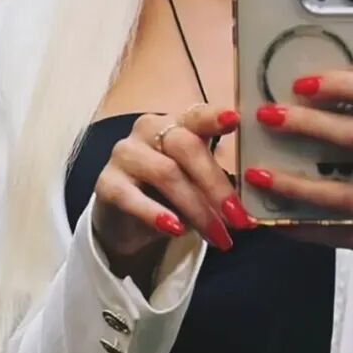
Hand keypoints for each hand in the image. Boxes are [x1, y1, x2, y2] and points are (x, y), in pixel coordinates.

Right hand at [91, 104, 256, 277]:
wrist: (128, 221)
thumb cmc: (170, 196)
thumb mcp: (198, 188)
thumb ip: (218, 189)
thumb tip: (245, 214)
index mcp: (178, 125)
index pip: (197, 116)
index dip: (214, 117)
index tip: (235, 119)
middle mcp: (149, 130)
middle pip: (186, 147)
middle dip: (216, 186)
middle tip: (239, 220)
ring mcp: (125, 154)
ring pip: (166, 173)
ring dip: (196, 209)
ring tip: (217, 236)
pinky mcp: (107, 182)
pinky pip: (131, 196)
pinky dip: (155, 214)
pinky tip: (174, 229)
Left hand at [245, 70, 352, 290]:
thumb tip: (320, 93)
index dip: (343, 85)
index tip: (303, 82)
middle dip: (307, 125)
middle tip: (267, 116)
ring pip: (343, 195)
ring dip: (294, 184)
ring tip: (257, 173)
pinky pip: (340, 236)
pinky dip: (303, 227)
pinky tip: (274, 219)